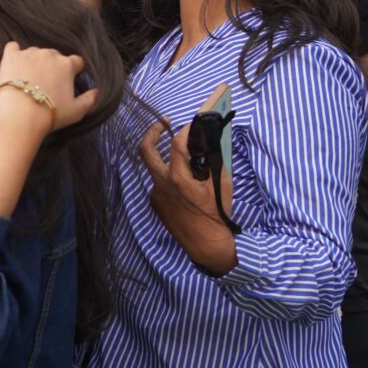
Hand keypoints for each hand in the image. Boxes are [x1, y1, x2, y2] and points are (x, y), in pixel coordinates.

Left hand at [0, 41, 100, 132]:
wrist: (20, 116)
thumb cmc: (50, 115)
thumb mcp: (77, 112)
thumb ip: (90, 100)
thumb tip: (97, 91)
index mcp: (67, 65)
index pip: (77, 61)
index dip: (75, 70)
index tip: (70, 80)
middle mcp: (49, 54)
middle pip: (55, 56)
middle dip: (53, 67)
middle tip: (47, 84)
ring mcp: (29, 53)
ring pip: (35, 52)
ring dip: (35, 61)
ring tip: (29, 79)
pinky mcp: (11, 57)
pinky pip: (13, 47)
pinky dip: (14, 53)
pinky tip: (14, 62)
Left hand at [137, 83, 238, 272]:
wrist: (206, 244)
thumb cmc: (216, 215)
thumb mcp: (221, 185)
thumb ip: (214, 161)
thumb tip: (209, 143)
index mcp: (178, 178)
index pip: (177, 144)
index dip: (185, 130)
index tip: (191, 125)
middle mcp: (162, 184)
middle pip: (146, 150)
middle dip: (153, 132)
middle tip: (163, 122)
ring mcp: (156, 194)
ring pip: (156, 169)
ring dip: (167, 160)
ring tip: (186, 162)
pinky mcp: (155, 203)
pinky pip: (160, 184)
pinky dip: (170, 179)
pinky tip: (186, 187)